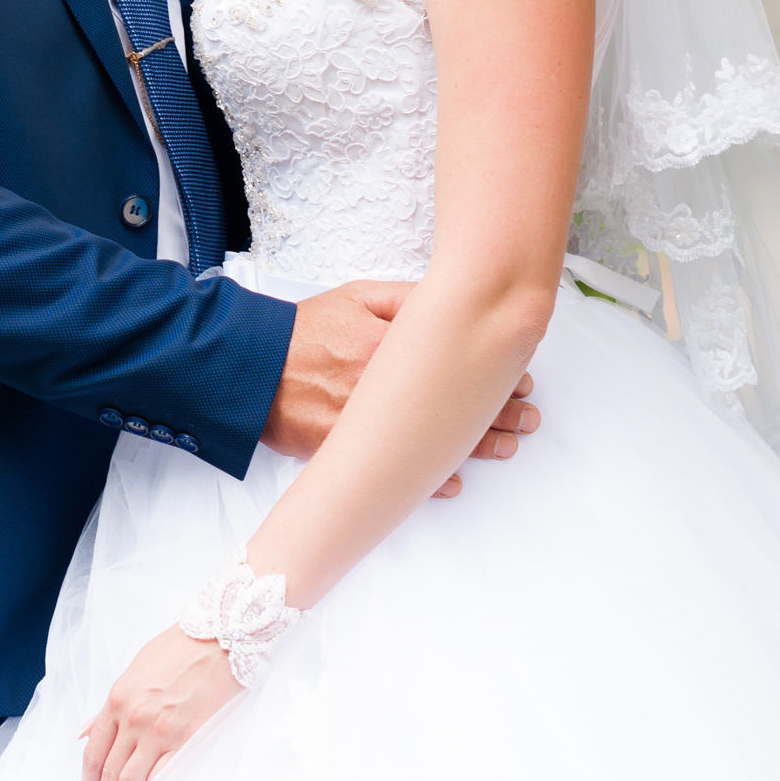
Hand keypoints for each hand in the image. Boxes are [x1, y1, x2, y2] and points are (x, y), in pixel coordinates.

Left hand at [80, 624, 238, 780]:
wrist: (220, 632)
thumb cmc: (180, 646)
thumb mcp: (135, 668)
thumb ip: (110, 706)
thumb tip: (84, 732)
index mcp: (117, 699)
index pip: (93, 754)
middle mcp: (132, 717)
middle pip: (108, 774)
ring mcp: (158, 729)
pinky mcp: (185, 736)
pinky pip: (163, 776)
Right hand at [261, 282, 538, 495]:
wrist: (250, 367)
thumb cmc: (305, 329)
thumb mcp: (356, 298)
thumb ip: (404, 300)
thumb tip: (444, 302)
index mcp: (392, 347)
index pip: (460, 361)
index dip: (496, 373)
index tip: (521, 378)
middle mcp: (385, 388)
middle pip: (455, 404)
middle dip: (500, 414)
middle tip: (528, 419)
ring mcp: (366, 422)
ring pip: (434, 439)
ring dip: (477, 446)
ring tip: (507, 447)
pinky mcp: (345, 448)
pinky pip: (394, 469)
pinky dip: (428, 480)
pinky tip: (455, 482)